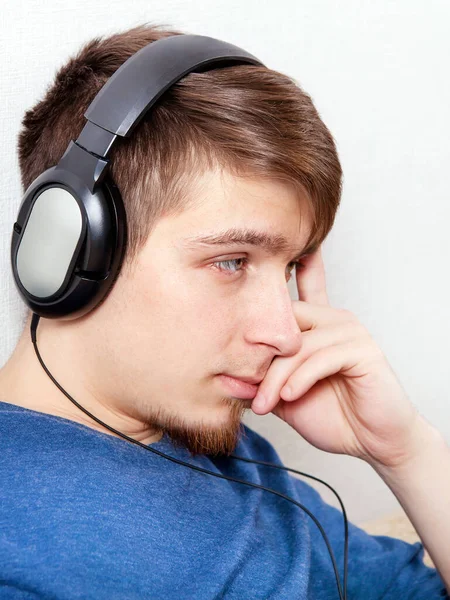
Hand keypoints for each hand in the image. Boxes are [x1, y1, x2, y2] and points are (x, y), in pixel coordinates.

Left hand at [251, 245, 423, 469]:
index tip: (263, 248)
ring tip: (265, 403)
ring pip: (299, 344)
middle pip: (284, 321)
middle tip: (251, 391)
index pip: (300, 285)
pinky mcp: (363, 351)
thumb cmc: (332, 416)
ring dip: (277, 378)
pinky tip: (291, 396)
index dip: (285, 266)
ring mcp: (350, 332)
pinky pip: (321, 358)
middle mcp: (334, 320)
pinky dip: (301, 379)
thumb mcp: (285, 398)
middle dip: (263, 359)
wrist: (372, 443)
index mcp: (317, 326)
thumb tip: (224, 378)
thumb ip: (261, 383)